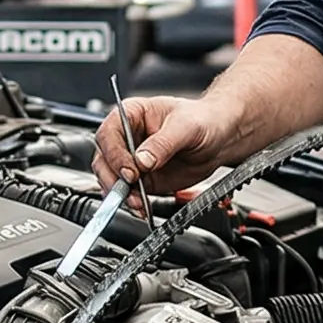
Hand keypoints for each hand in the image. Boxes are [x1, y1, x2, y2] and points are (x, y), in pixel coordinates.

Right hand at [94, 95, 247, 200]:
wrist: (219, 138)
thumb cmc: (203, 120)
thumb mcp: (186, 126)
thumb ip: (163, 143)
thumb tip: (142, 160)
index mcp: (132, 115)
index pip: (109, 133)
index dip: (114, 153)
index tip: (129, 170)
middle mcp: (127, 137)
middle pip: (103, 159)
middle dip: (113, 178)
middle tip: (130, 188)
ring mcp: (132, 160)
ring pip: (110, 178)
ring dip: (120, 193)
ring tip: (137, 202)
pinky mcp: (142, 179)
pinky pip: (128, 193)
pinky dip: (132, 202)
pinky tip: (142, 207)